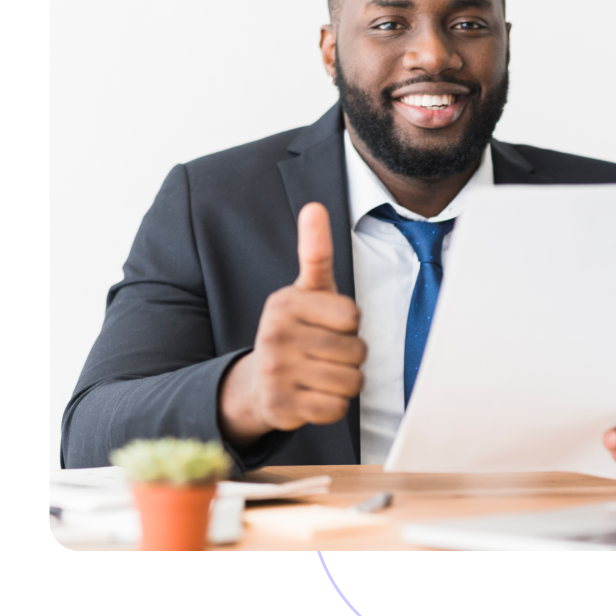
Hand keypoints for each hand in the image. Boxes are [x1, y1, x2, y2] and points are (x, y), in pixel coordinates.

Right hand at [218, 203, 366, 447]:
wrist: (259, 382)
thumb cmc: (296, 330)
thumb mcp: (306, 290)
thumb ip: (315, 251)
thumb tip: (314, 206)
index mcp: (285, 302)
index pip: (353, 317)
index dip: (350, 325)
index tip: (330, 325)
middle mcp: (275, 334)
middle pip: (356, 351)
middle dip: (351, 356)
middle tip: (325, 354)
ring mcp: (276, 371)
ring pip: (350, 382)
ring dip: (346, 382)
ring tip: (322, 373)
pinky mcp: (280, 406)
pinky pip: (336, 408)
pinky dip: (333, 406)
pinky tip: (314, 395)